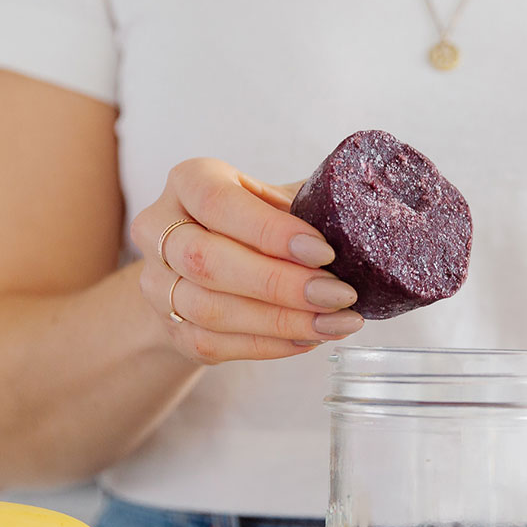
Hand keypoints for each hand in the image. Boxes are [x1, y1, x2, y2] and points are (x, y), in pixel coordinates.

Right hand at [131, 158, 362, 363]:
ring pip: (211, 310)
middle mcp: (159, 228)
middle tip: (340, 296)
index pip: (217, 202)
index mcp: (189, 181)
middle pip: (207, 261)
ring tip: (336, 323)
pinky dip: (269, 345)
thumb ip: (309, 205)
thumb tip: (369, 217)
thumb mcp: (276, 201)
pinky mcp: (171, 327)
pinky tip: (310, 338)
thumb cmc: (254, 224)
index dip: (270, 231)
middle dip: (280, 284)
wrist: (204, 268)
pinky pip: (216, 343)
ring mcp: (156, 283)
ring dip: (281, 322)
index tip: (324, 253)